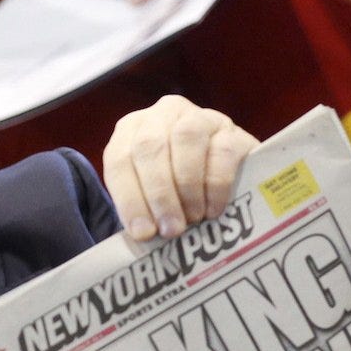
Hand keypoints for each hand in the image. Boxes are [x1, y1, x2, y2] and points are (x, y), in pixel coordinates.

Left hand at [103, 95, 258, 240]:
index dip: (129, 198)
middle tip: (172, 229)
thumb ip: (143, 210)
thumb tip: (145, 235)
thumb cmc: (177, 190)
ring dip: (187, 185)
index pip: (119, 159)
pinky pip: (222, 151)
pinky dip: (216, 185)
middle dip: (159, 193)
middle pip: (150, 146)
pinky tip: (214, 209)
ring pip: (186, 138)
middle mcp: (162, 115)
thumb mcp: (151, 196)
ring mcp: (198, 117)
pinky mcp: (231, 129)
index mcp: (131, 130)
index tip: (143, 233)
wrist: (224, 176)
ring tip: (194, 218)